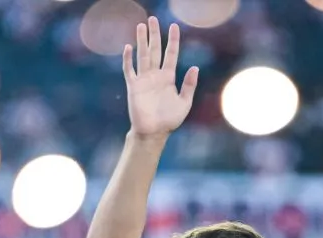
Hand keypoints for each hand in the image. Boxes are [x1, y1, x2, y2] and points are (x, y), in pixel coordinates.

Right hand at [123, 17, 198, 137]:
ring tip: (140, 26)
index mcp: (168, 77)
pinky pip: (130, 70)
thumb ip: (189, 85)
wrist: (154, 133)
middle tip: (152, 19)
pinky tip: (128, 47)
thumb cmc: (169, 120)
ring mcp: (144, 80)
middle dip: (154, 34)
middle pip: (155, 50)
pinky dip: (128, 59)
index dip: (173, 40)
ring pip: (142, 56)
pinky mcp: (133, 87)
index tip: (174, 26)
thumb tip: (195, 68)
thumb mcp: (185, 103)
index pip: (171, 54)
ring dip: (141, 41)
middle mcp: (155, 75)